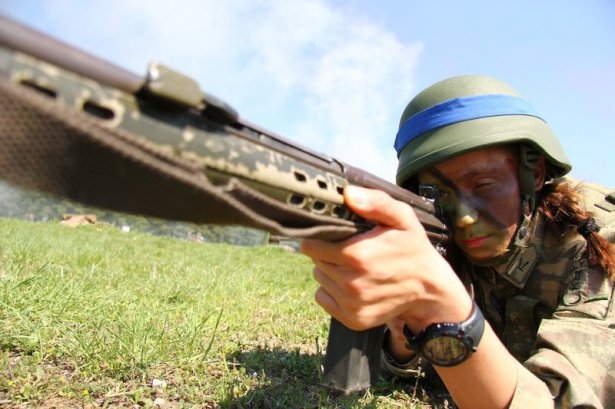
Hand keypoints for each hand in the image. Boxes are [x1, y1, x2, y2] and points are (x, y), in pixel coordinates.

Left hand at [301, 186, 471, 331]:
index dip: (320, 237)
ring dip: (331, 271)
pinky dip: (333, 291)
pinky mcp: (353, 319)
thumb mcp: (402, 218)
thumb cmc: (413, 248)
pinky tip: (354, 284)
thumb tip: (348, 194)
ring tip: (355, 266)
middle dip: (327, 253)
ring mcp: (352, 304)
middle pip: (316, 262)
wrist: (430, 288)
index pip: (312, 246)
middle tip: (351, 249)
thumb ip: (376, 202)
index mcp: (358, 255)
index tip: (333, 235)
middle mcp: (351, 283)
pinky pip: (324, 298)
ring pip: (320, 279)